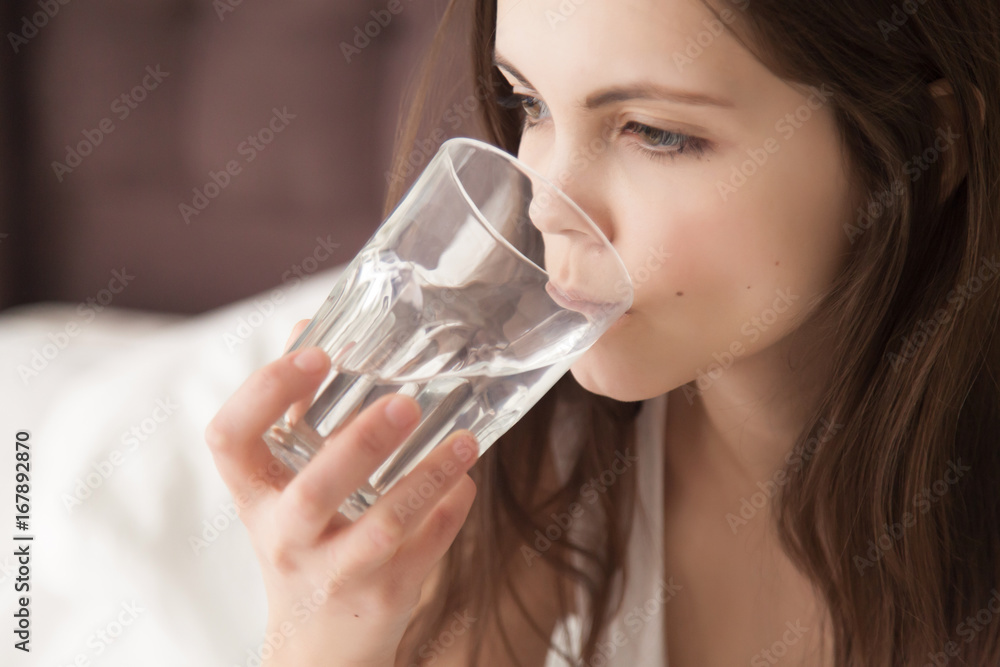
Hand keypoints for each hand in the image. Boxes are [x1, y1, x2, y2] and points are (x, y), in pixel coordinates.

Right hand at [205, 320, 477, 666]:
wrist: (319, 642)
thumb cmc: (305, 542)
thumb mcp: (283, 487)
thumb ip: (296, 412)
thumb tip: (306, 328)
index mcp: (256, 497)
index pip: (230, 439)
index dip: (266, 392)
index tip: (315, 354)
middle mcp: (286, 537)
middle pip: (315, 491)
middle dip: (361, 444)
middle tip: (405, 403)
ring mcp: (335, 572)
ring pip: (382, 528)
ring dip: (427, 479)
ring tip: (464, 441)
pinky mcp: (384, 596)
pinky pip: (423, 552)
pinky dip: (449, 514)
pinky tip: (466, 480)